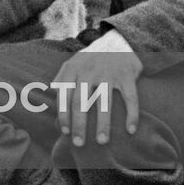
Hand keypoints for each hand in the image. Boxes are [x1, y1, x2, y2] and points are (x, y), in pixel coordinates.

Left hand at [52, 29, 142, 146]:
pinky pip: (130, 98)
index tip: (64, 132)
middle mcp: (89, 71)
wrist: (117, 41)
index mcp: (72, 70)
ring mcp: (109, 73)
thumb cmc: (91, 59)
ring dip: (103, 124)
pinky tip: (130, 130)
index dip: (63, 115)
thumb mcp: (72, 63)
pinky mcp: (127, 75)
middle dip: (79, 125)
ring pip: (105, 102)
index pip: (64, 96)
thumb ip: (61, 78)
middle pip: (81, 102)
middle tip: (79, 143)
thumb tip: (51, 97)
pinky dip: (131, 115)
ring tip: (102, 142)